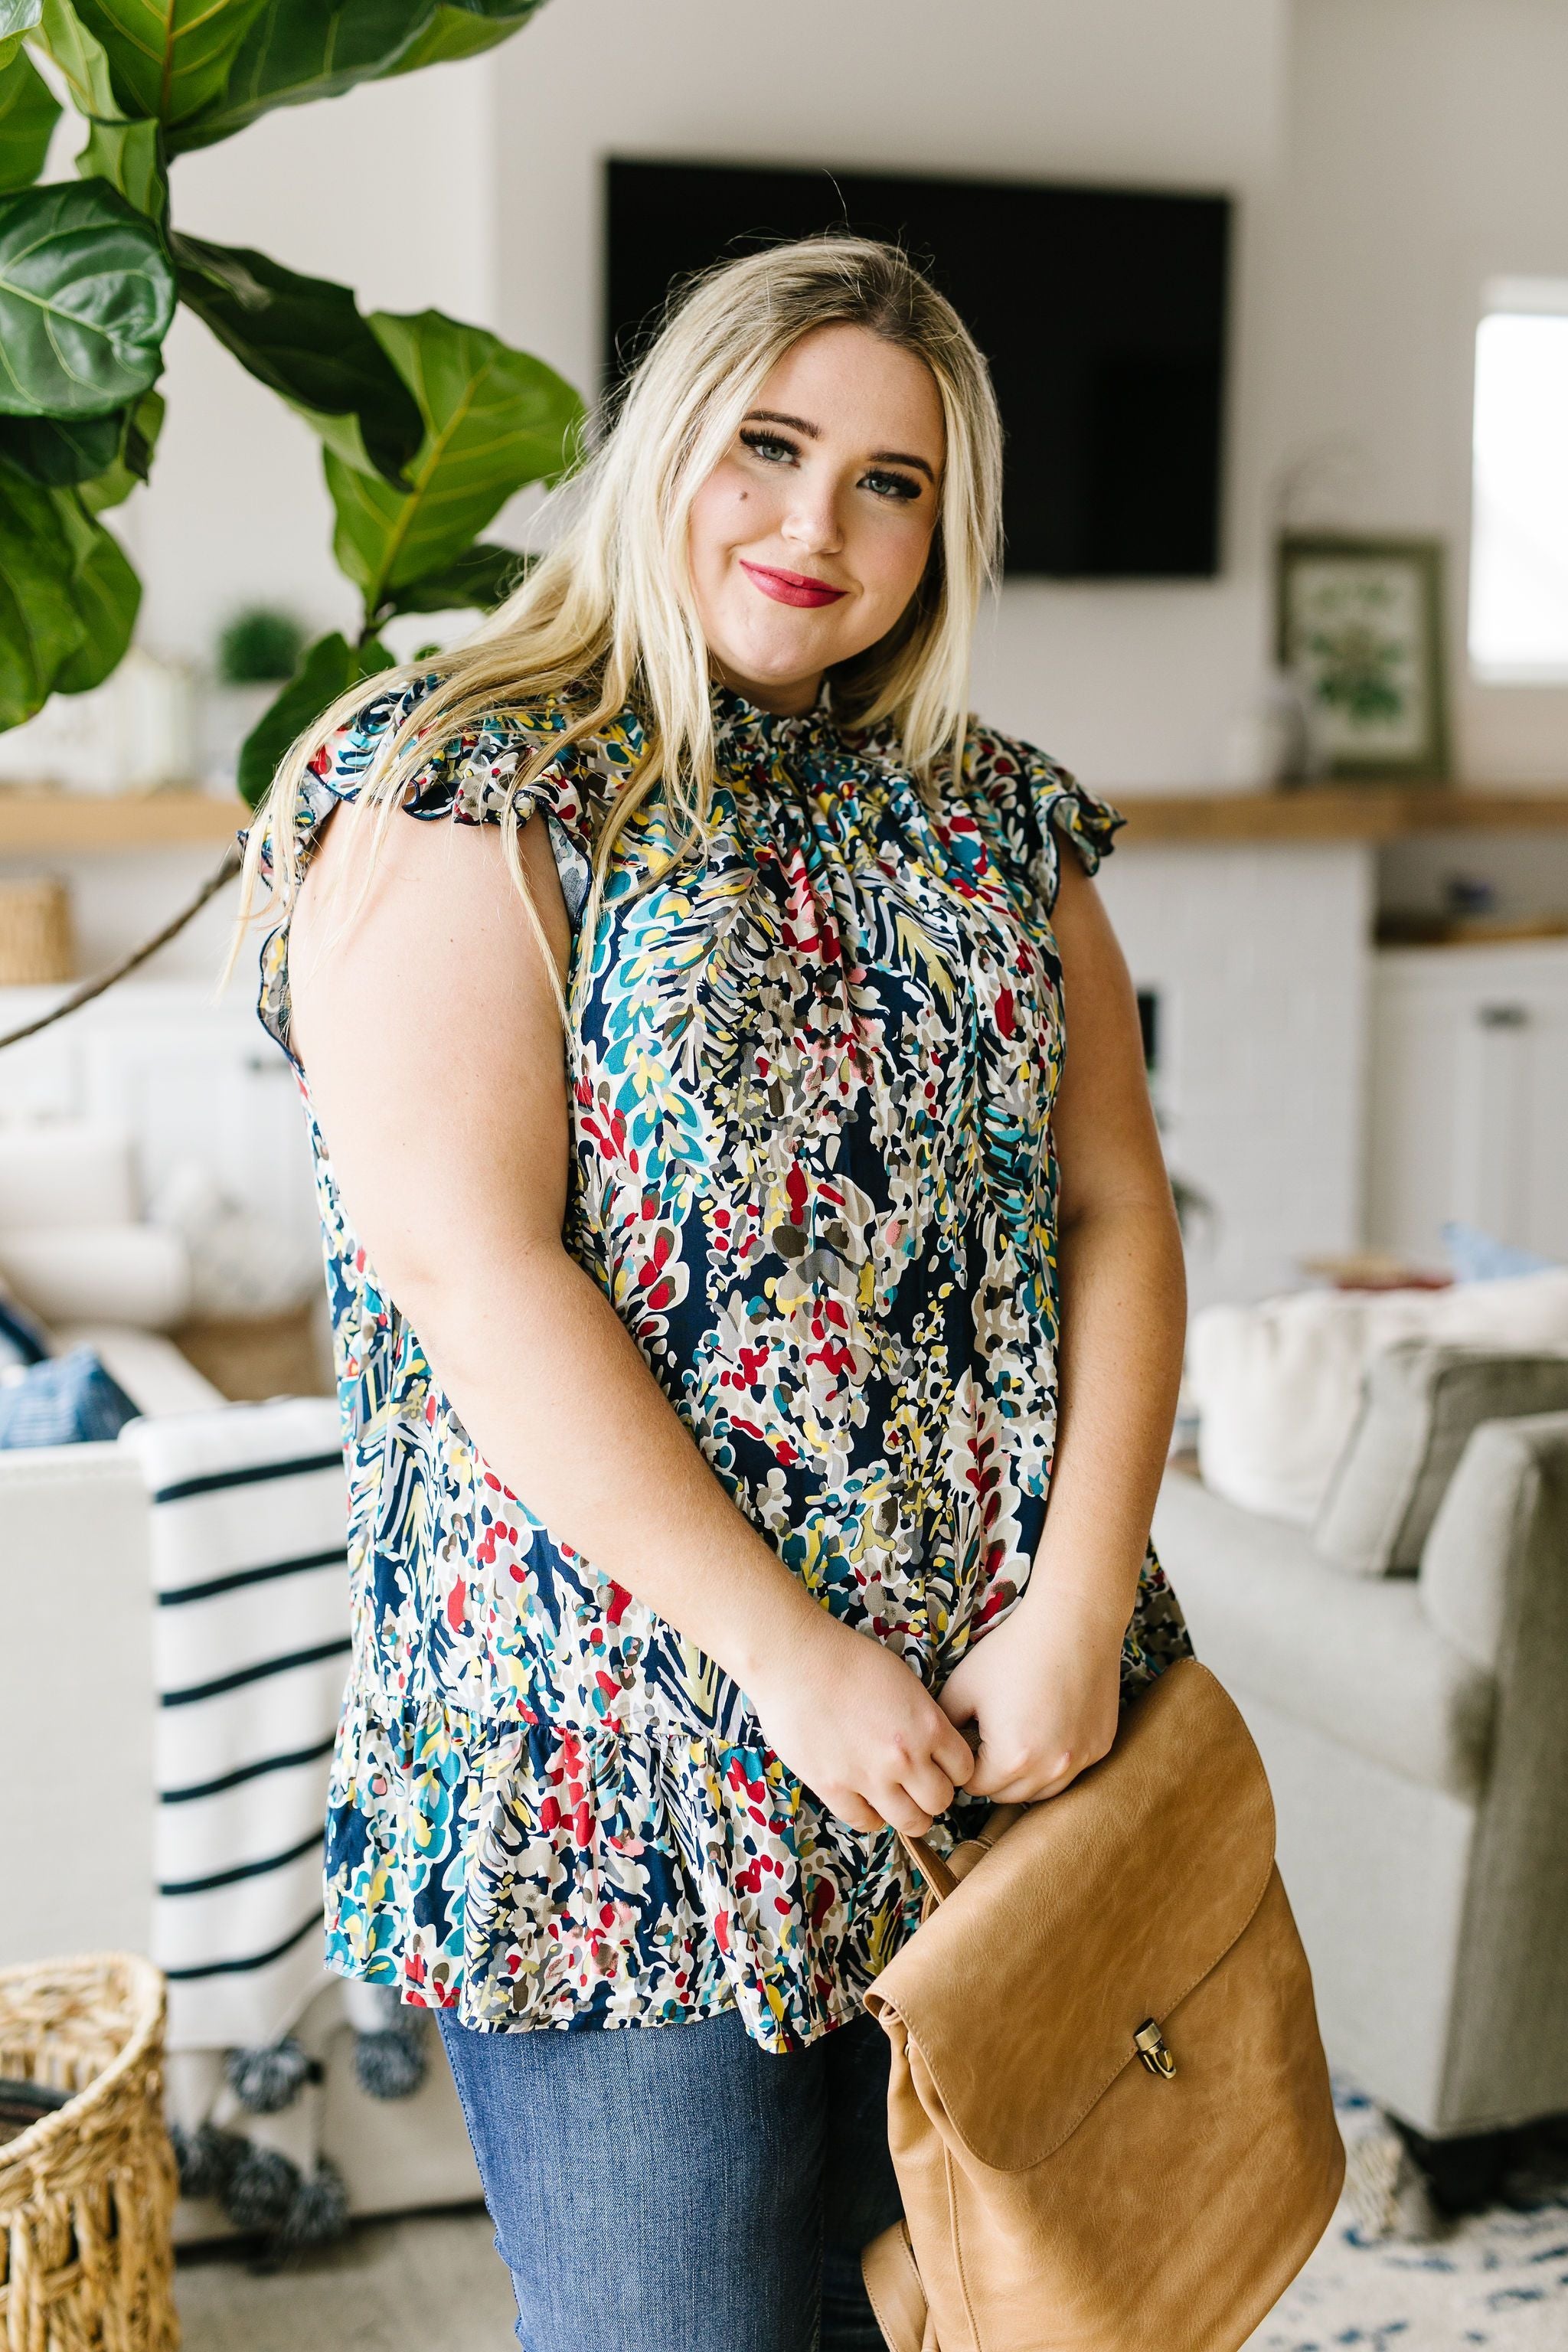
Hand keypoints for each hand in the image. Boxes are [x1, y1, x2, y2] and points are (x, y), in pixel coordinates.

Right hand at [749, 1608, 975, 1838]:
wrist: (795, 1659)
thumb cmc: (847, 1658)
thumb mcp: (903, 1680)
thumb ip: (922, 1718)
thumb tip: (928, 1744)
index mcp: (928, 1726)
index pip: (964, 1770)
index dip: (953, 1770)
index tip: (940, 1766)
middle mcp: (905, 1758)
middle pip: (940, 1801)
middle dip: (933, 1795)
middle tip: (918, 1785)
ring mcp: (869, 1777)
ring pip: (910, 1822)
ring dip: (908, 1813)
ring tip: (896, 1799)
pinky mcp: (834, 1789)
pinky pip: (865, 1822)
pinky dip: (871, 1815)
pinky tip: (866, 1799)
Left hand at [936, 1579, 1126, 1803]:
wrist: (1073, 1622)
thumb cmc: (1014, 1650)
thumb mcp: (963, 1686)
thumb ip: (947, 1725)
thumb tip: (942, 1748)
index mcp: (1012, 1759)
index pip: (976, 1788)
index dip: (965, 1766)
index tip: (966, 1741)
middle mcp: (1051, 1770)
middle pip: (1008, 1795)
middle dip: (992, 1775)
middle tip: (988, 1739)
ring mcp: (1081, 1760)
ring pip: (1042, 1790)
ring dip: (1025, 1776)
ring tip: (1016, 1738)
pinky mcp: (1100, 1746)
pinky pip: (1071, 1769)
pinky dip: (1055, 1760)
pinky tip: (1047, 1727)